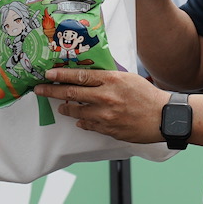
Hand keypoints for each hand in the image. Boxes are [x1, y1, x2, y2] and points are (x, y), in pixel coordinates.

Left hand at [36, 67, 169, 143]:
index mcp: (111, 80)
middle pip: (71, 93)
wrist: (163, 117)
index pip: (79, 76)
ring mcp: (106, 115)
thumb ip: (108, 77)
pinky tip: (79, 119)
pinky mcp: (108, 129)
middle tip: (39, 90)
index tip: (48, 74)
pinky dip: (82, 122)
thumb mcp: (128, 78)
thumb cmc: (147, 95)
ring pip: (76, 111)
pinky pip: (88, 125)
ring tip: (60, 106)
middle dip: (51, 91)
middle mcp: (106, 97)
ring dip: (65, 108)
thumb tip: (88, 76)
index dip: (60, 75)